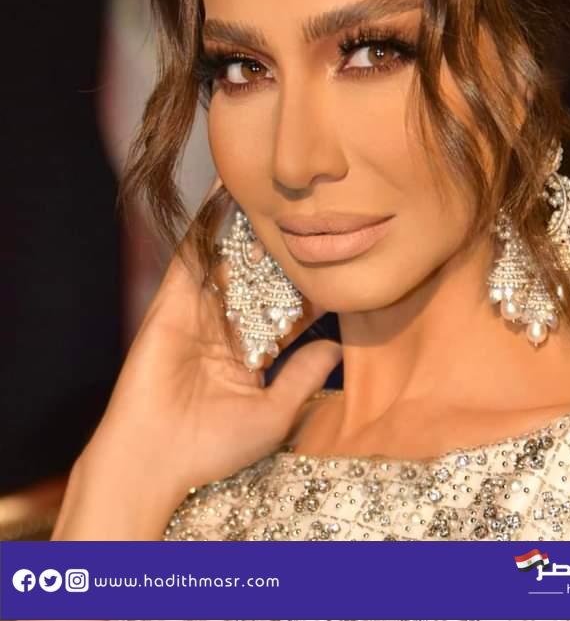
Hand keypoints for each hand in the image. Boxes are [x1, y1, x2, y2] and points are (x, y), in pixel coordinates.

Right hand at [77, 177, 341, 512]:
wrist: (152, 459)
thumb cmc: (212, 448)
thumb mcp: (274, 413)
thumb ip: (304, 377)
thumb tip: (339, 348)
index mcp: (251, 355)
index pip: (289, 312)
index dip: (312, 289)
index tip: (340, 262)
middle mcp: (226, 328)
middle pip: (261, 278)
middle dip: (284, 251)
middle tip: (312, 213)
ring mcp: (199, 312)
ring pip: (230, 260)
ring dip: (249, 226)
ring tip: (276, 188)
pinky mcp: (172, 301)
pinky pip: (193, 254)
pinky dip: (208, 223)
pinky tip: (225, 191)